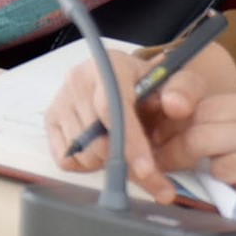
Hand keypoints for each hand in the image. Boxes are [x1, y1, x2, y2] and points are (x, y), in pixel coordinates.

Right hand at [45, 42, 235, 204]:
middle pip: (97, 138)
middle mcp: (79, 80)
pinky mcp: (50, 121)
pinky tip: (104, 147)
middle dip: (125, 160)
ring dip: (107, 161)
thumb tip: (175, 105)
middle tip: (146, 164)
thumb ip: (185, 90)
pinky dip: (88, 164)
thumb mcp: (178, 80)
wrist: (133, 79)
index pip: (112, 109)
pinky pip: (67, 160)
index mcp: (110, 65)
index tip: (146, 170)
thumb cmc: (155, 83)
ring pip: (82, 153)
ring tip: (124, 145)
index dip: (129, 142)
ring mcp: (61, 100)